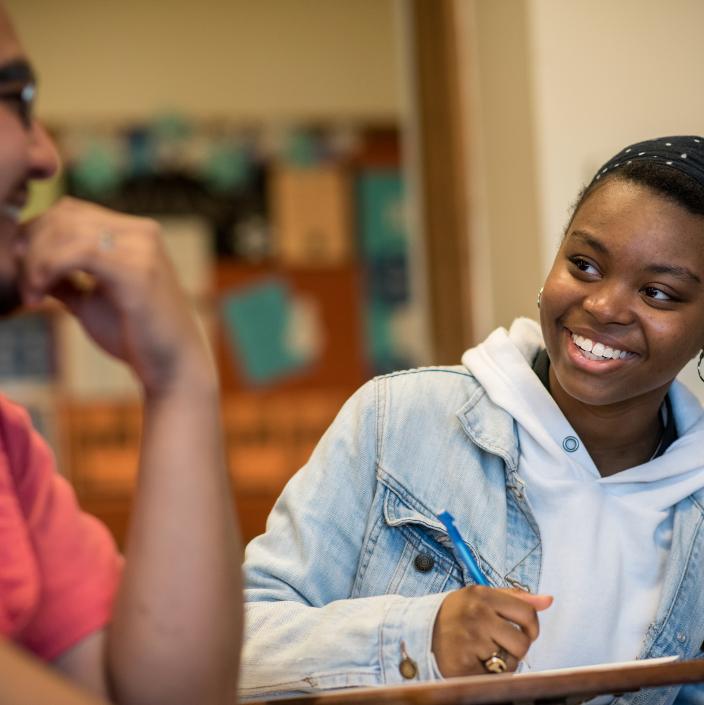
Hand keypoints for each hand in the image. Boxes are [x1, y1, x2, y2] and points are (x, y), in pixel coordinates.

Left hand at [16, 197, 210, 395]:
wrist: (174, 366)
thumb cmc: (137, 337)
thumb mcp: (92, 301)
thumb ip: (66, 279)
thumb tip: (28, 262)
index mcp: (136, 234)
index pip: (72, 211)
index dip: (37, 233)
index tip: (24, 271)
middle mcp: (142, 232)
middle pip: (66, 214)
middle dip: (32, 246)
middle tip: (24, 285)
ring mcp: (142, 248)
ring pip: (66, 230)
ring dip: (35, 261)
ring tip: (31, 295)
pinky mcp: (136, 270)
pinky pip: (76, 253)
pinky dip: (46, 270)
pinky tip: (39, 298)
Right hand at [432, 585, 552, 676]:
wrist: (419, 632)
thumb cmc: (456, 615)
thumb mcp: (481, 597)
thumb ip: (515, 598)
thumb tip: (548, 600)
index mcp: (482, 595)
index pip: (527, 612)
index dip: (531, 626)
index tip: (522, 631)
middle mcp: (476, 615)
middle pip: (522, 642)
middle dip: (515, 648)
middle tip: (498, 644)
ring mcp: (470, 640)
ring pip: (510, 662)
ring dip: (503, 663)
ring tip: (484, 653)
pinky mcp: (464, 665)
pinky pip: (495, 678)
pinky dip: (489, 675)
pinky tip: (475, 662)